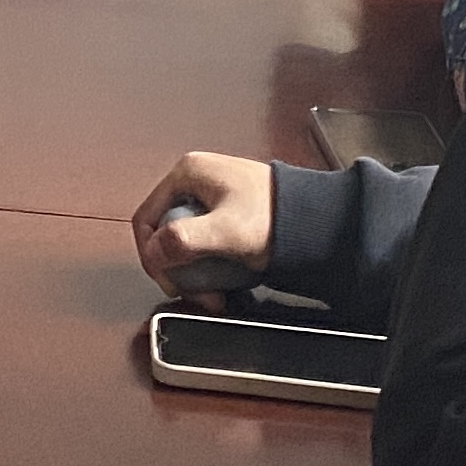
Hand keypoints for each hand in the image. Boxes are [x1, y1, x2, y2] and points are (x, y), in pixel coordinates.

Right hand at [129, 151, 272, 299]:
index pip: (146, 218)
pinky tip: (226, 282)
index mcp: (188, 173)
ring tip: (215, 292)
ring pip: (185, 244)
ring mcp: (211, 200)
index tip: (168, 281)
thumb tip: (154, 252)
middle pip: (166, 235)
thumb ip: (185, 240)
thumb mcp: (227, 230)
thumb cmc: (280, 217)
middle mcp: (196, 183)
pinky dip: (210, 269)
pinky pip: (205, 247)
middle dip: (178, 270)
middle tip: (195, 293)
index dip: (152, 255)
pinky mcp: (227, 218)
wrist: (319, 223)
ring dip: (195, 274)